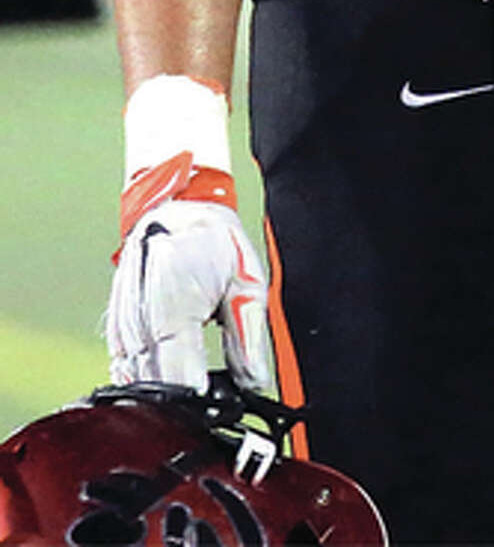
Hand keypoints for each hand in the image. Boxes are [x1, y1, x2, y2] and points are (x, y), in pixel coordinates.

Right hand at [107, 196, 272, 394]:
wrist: (177, 205)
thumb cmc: (213, 237)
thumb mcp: (246, 278)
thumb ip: (248, 335)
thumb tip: (253, 382)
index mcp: (174, 298)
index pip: (178, 367)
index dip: (194, 397)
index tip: (211, 412)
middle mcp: (141, 311)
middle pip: (154, 379)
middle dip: (180, 401)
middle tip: (208, 410)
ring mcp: (124, 318)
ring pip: (135, 377)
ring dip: (160, 393)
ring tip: (190, 401)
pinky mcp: (116, 323)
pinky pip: (124, 365)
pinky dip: (142, 380)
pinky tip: (163, 385)